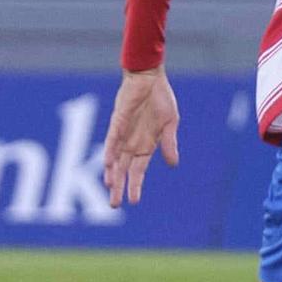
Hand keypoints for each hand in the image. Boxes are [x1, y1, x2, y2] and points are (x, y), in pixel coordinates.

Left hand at [102, 67, 179, 207]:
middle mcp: (131, 142)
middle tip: (114, 205)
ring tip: (109, 187)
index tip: (134, 201)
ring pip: (114, 157)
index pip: (137, 170)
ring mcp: (123, 132)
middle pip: (123, 169)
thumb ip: (169, 144)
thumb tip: (173, 165)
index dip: (135, 185)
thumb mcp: (170, 124)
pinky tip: (108, 163)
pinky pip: (113, 138)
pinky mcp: (119, 120)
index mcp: (145, 145)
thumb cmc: (160, 98)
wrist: (150, 77)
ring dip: (112, 172)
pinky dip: (111, 150)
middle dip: (119, 186)